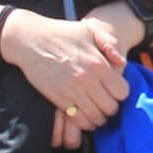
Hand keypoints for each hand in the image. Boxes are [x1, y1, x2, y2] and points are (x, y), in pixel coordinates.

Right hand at [0, 10, 130, 136]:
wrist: (30, 40)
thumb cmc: (62, 33)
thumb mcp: (90, 29)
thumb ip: (110, 43)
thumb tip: (122, 64)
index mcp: (98, 64)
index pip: (122, 91)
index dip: (121, 93)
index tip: (116, 90)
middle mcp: (87, 80)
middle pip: (110, 107)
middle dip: (111, 107)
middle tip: (107, 103)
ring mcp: (72, 91)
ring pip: (96, 117)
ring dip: (99, 117)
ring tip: (97, 112)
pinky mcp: (58, 99)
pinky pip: (77, 120)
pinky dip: (84, 123)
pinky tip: (85, 117)